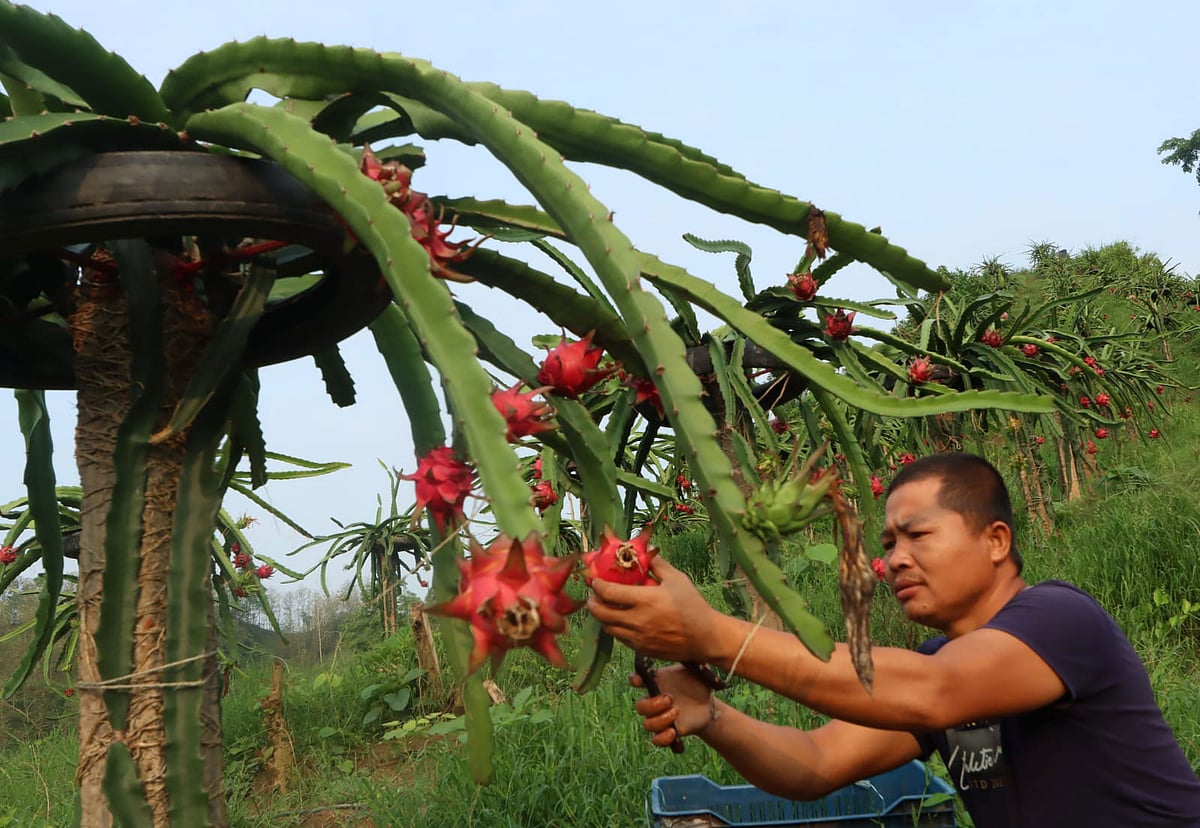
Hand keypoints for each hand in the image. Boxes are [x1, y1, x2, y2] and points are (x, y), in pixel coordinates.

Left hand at [587, 557, 724, 662]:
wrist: (705, 637)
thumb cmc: (692, 605)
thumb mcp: (677, 579)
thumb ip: (657, 565)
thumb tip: (645, 551)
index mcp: (645, 600)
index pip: (608, 593)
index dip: (597, 586)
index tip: (595, 581)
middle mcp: (637, 620)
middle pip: (601, 613)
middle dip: (593, 603)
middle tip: (594, 596)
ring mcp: (638, 638)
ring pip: (608, 628)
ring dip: (603, 617)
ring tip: (607, 608)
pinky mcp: (642, 650)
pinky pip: (620, 639)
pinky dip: (616, 629)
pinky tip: (622, 621)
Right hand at [632, 664, 719, 747]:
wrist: (708, 705)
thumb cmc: (698, 684)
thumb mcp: (697, 671)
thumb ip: (693, 662)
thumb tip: (696, 649)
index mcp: (657, 682)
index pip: (637, 680)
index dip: (634, 680)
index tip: (639, 681)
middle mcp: (654, 700)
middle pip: (640, 706)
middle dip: (653, 704)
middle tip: (670, 699)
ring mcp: (659, 718)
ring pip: (647, 724)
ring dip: (660, 720)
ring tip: (676, 713)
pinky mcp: (668, 732)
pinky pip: (656, 740)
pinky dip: (662, 738)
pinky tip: (673, 732)